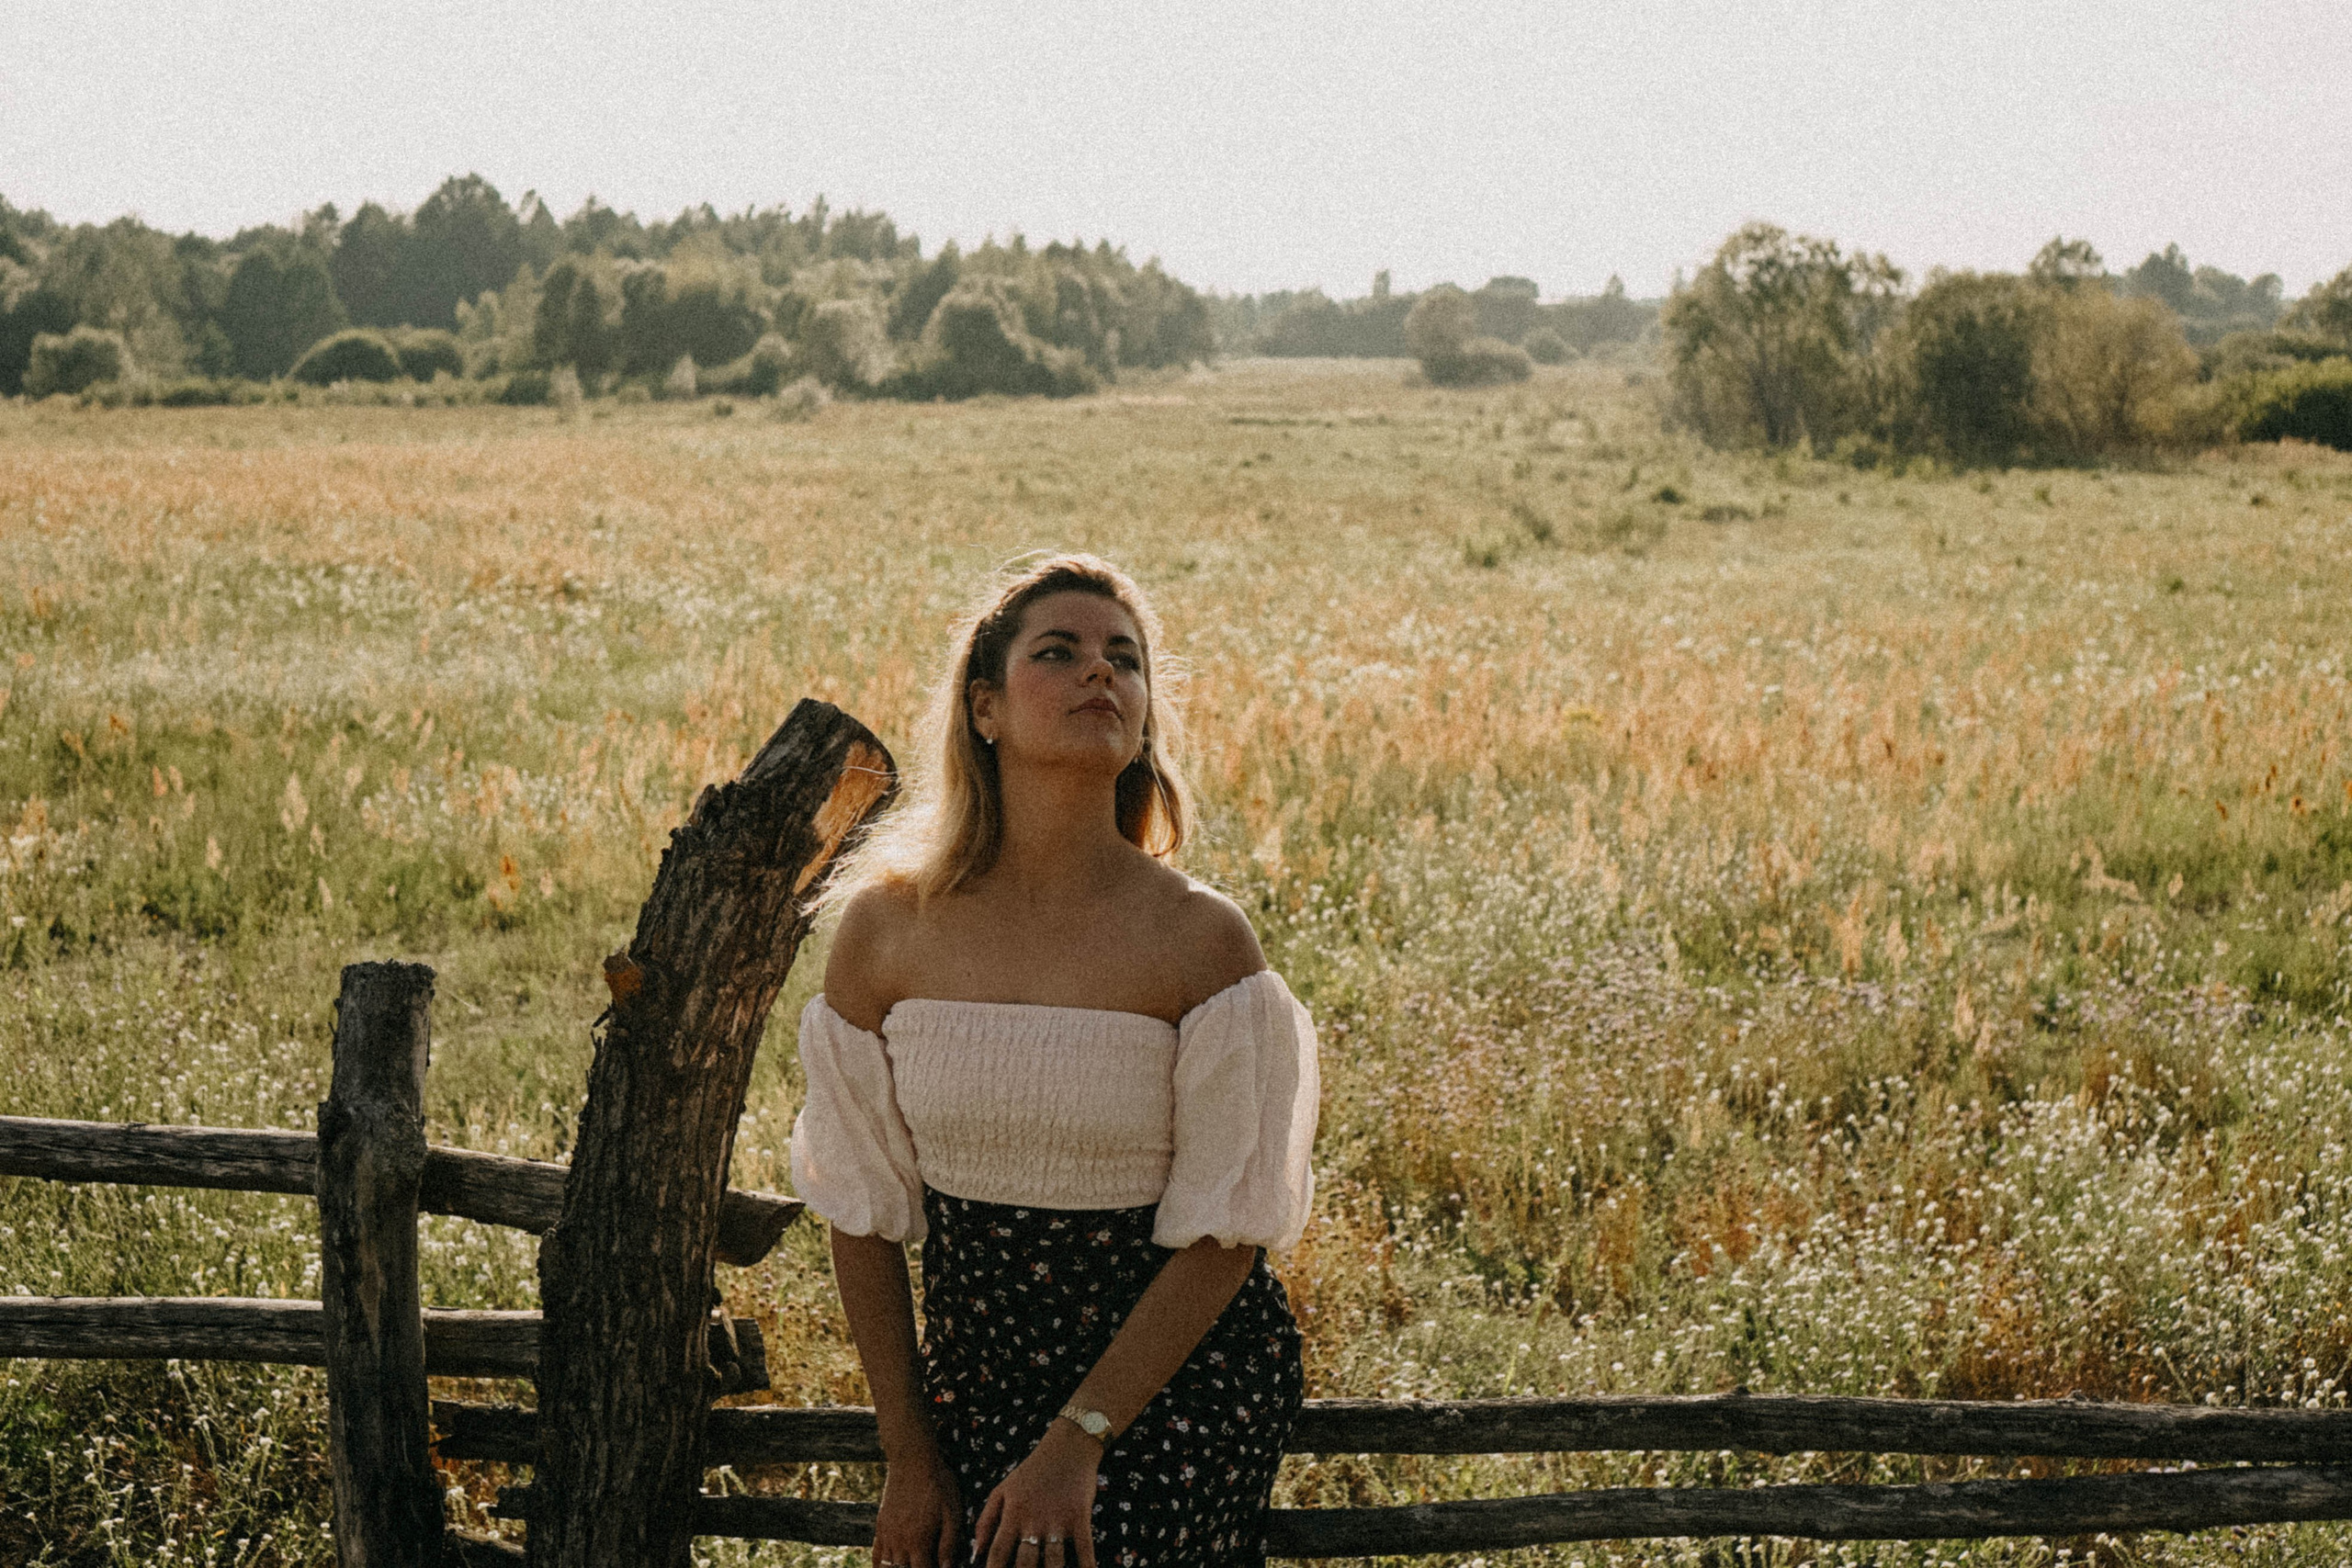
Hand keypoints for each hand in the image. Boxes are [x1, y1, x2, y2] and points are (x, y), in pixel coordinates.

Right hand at [873, 1446, 963, 1567]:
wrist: (912, 1460)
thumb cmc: (937, 1484)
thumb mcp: (952, 1512)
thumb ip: (948, 1543)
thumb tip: (947, 1567)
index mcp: (918, 1542)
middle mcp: (899, 1542)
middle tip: (924, 1564)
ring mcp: (887, 1534)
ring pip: (888, 1567)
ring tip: (909, 1566)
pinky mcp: (881, 1525)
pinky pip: (876, 1554)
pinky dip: (880, 1566)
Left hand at [974, 1421, 1099, 1567]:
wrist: (1068, 1448)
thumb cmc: (1032, 1471)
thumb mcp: (1003, 1490)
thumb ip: (986, 1520)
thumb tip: (974, 1553)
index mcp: (1013, 1514)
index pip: (997, 1553)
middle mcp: (1034, 1521)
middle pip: (1025, 1564)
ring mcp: (1058, 1521)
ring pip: (1054, 1562)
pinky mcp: (1080, 1518)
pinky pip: (1084, 1549)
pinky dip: (1087, 1567)